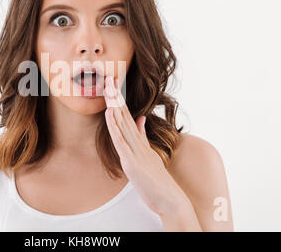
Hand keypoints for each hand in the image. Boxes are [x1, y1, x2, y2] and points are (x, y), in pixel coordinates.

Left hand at [103, 76, 188, 215]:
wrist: (172, 201)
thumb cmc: (158, 182)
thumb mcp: (150, 157)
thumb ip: (143, 138)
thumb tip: (140, 119)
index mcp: (141, 144)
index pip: (129, 118)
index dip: (120, 102)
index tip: (114, 86)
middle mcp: (139, 144)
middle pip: (125, 117)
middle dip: (117, 98)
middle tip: (110, 79)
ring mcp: (136, 152)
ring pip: (123, 125)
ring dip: (115, 106)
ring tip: (109, 89)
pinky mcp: (133, 163)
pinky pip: (122, 142)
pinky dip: (115, 127)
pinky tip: (110, 114)